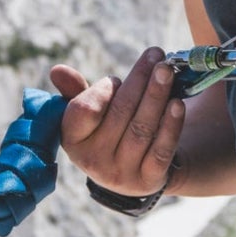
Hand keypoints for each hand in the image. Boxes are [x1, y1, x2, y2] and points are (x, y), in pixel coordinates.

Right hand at [50, 47, 184, 196]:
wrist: (136, 172)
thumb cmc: (109, 131)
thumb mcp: (89, 115)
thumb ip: (76, 92)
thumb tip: (58, 71)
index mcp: (73, 140)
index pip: (84, 110)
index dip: (102, 90)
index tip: (116, 78)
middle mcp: (94, 161)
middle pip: (120, 113)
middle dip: (139, 80)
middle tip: (156, 56)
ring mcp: (122, 174)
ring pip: (141, 128)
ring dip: (157, 96)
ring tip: (168, 71)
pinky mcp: (149, 180)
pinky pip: (161, 150)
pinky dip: (171, 126)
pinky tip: (177, 104)